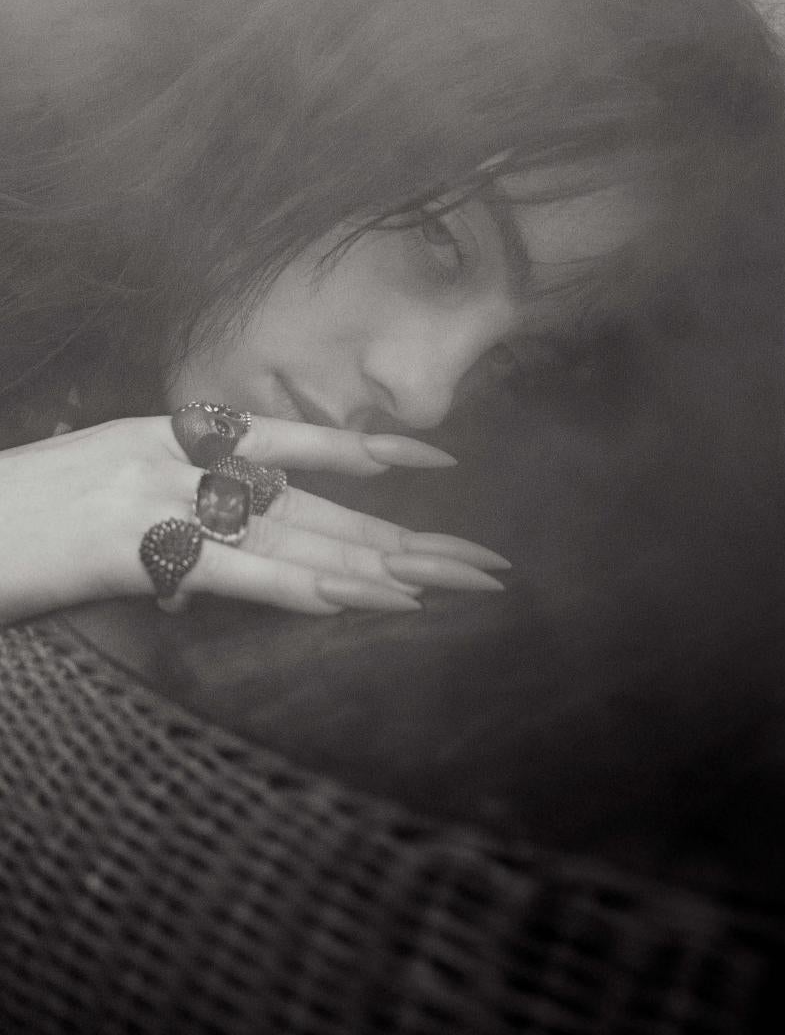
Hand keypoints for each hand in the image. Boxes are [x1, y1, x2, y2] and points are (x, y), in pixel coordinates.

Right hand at [0, 415, 508, 624]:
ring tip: (461, 584)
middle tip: (488, 563)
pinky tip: (375, 597)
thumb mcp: (95, 496)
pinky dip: (312, 585)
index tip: (440, 459)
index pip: (295, 443)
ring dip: (388, 568)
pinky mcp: (135, 546)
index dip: (373, 450)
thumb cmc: (10, 517)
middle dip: (410, 540)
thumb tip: (206, 558)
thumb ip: (163, 517)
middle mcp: (182, 461)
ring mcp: (162, 498)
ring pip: (301, 538)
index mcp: (172, 437)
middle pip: (321, 507)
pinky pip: (243, 571)